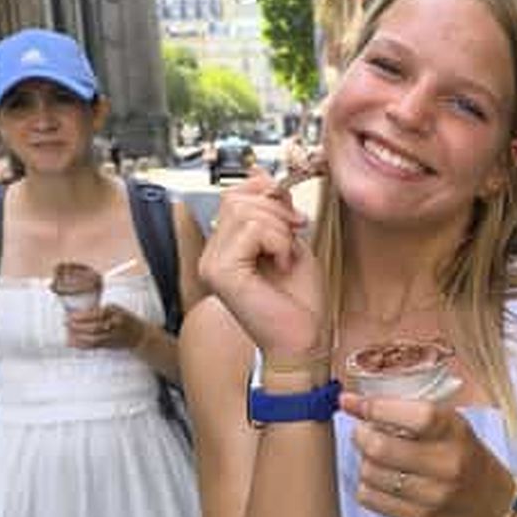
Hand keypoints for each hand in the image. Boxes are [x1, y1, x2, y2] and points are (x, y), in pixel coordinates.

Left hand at [66, 303, 144, 351]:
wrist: (139, 335)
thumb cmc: (125, 319)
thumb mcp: (116, 309)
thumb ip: (100, 310)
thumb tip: (79, 312)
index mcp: (115, 312)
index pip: (96, 314)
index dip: (82, 316)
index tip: (70, 315)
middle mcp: (115, 324)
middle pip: (94, 327)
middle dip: (78, 326)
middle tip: (66, 324)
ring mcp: (113, 336)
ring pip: (93, 338)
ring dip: (78, 337)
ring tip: (67, 333)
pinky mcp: (110, 345)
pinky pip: (94, 346)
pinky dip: (82, 345)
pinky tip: (73, 343)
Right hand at [200, 176, 327, 355]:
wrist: (304, 340)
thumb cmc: (300, 301)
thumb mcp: (290, 241)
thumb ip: (274, 210)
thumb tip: (261, 177)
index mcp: (224, 248)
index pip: (233, 195)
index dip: (266, 194)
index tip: (293, 217)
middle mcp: (211, 256)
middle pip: (237, 199)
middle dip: (276, 211)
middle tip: (295, 237)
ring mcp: (211, 264)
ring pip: (244, 211)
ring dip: (279, 230)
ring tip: (286, 257)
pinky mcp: (221, 272)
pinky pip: (250, 230)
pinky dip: (277, 241)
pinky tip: (281, 264)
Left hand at [339, 390, 512, 516]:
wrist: (491, 503)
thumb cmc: (462, 453)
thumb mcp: (448, 424)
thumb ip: (406, 411)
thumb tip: (350, 402)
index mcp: (454, 431)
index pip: (410, 416)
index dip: (373, 407)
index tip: (350, 402)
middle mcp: (446, 463)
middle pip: (380, 448)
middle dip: (361, 436)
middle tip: (363, 432)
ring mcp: (433, 495)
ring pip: (370, 473)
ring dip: (365, 461)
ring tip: (377, 458)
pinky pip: (370, 498)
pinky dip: (367, 485)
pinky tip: (382, 480)